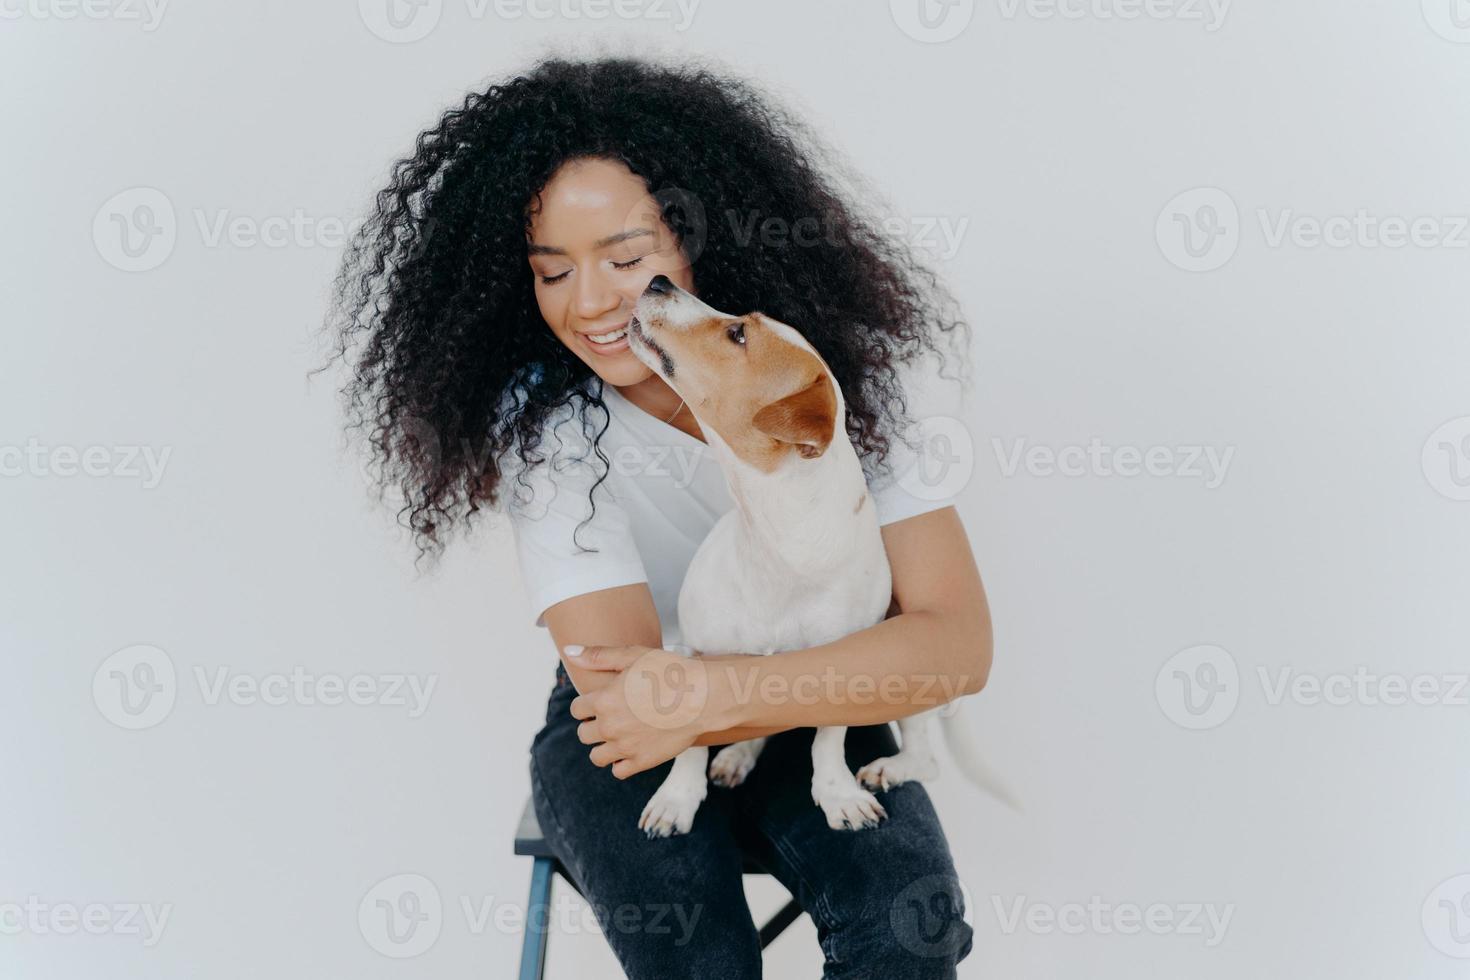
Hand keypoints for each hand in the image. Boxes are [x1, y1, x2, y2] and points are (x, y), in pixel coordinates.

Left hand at [565, 644, 732, 778]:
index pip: (577, 710)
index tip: (600, 701)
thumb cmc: (670, 672)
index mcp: (603, 700)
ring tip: (619, 736)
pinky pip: (618, 771)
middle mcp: (609, 726)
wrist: (703, 698)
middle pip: (583, 734)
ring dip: (603, 747)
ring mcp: (625, 747)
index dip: (587, 705)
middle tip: (612, 718)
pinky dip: (620, 763)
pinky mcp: (642, 761)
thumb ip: (598, 656)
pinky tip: (631, 749)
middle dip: (593, 726)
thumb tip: (569, 651)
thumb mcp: (634, 655)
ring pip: (596, 757)